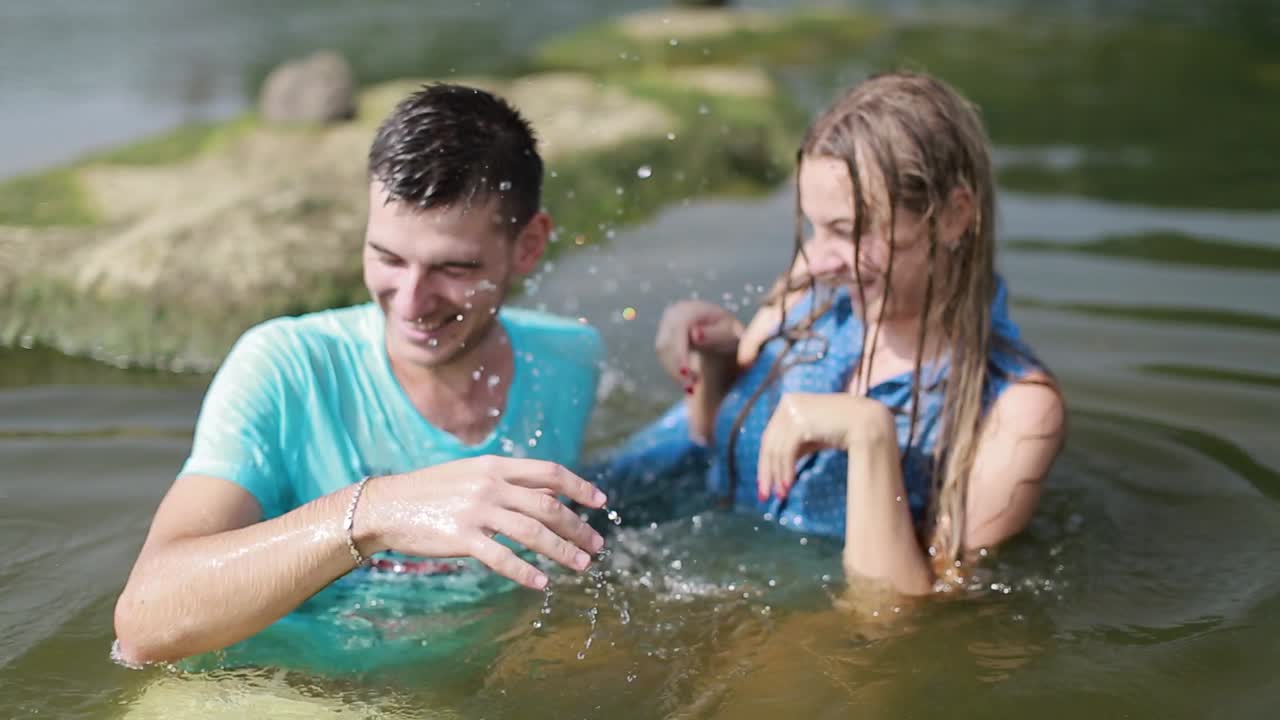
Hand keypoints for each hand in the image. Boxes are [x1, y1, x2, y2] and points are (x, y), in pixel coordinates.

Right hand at [356, 455, 607, 589]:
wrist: (387, 506)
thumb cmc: (431, 492)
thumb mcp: (471, 475)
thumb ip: (508, 483)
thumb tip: (550, 495)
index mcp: (495, 466)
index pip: (549, 473)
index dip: (579, 487)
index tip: (600, 502)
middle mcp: (490, 485)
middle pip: (548, 506)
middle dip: (578, 527)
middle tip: (597, 545)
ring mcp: (477, 511)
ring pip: (533, 533)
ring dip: (562, 551)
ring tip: (581, 565)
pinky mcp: (462, 537)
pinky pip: (502, 557)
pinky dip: (525, 572)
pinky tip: (542, 583)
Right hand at [654, 300, 741, 389]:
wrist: (724, 334)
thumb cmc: (730, 335)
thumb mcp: (730, 334)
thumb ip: (715, 334)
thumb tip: (695, 334)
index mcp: (692, 308)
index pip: (680, 328)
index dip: (681, 352)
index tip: (687, 373)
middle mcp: (675, 313)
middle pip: (668, 340)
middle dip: (678, 366)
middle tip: (691, 388)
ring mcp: (666, 324)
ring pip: (663, 351)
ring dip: (675, 371)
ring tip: (691, 387)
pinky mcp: (663, 337)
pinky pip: (664, 356)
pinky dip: (674, 370)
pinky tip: (687, 381)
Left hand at [758, 393, 880, 501]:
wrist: (868, 422)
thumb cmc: (842, 429)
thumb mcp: (813, 435)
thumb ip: (795, 445)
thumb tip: (776, 469)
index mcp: (788, 403)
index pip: (770, 436)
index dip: (765, 460)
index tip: (764, 482)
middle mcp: (787, 404)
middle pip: (769, 443)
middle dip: (766, 471)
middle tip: (764, 495)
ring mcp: (793, 411)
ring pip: (776, 449)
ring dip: (778, 475)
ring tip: (781, 495)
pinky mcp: (800, 422)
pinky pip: (786, 451)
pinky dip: (785, 470)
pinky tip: (788, 485)